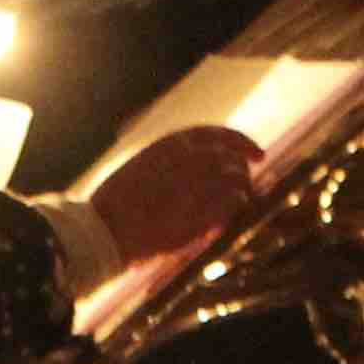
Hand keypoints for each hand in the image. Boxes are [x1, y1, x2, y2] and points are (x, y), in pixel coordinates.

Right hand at [90, 126, 263, 262]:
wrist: (108, 228)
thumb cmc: (117, 202)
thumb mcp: (142, 166)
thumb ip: (171, 162)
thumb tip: (196, 167)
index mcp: (172, 142)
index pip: (220, 134)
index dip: (242, 142)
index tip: (256, 154)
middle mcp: (192, 156)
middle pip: (235, 158)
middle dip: (244, 170)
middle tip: (248, 182)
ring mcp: (202, 181)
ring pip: (239, 180)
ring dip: (241, 192)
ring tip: (235, 205)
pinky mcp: (205, 208)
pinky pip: (233, 204)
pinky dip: (231, 212)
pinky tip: (220, 223)